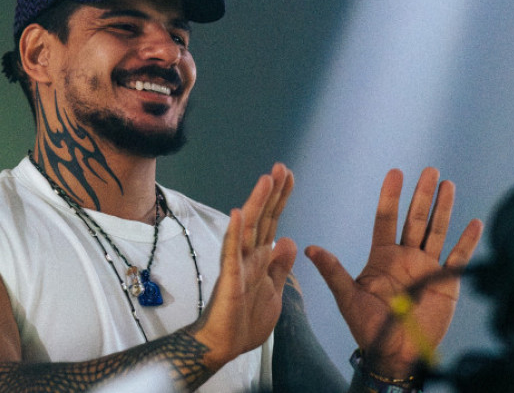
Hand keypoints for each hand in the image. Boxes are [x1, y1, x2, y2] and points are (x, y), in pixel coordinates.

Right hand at [190, 163, 297, 368]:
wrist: (223, 346)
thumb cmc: (245, 321)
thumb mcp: (274, 292)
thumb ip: (280, 267)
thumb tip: (290, 240)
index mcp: (260, 259)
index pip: (273, 222)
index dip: (281, 199)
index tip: (288, 176)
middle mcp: (248, 257)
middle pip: (262, 219)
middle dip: (272, 193)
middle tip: (281, 167)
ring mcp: (238, 267)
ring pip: (248, 230)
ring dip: (256, 204)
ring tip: (265, 181)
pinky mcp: (230, 281)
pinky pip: (232, 254)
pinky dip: (235, 234)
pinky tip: (237, 214)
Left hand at [305, 168, 482, 377]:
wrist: (394, 353)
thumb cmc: (368, 327)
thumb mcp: (348, 297)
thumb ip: (333, 272)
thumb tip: (309, 248)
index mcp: (382, 256)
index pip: (386, 219)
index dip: (391, 196)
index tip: (396, 173)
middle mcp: (405, 257)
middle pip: (415, 219)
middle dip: (422, 195)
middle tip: (430, 171)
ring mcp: (426, 267)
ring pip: (436, 231)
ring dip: (443, 209)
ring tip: (448, 185)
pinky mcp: (445, 282)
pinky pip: (458, 258)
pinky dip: (467, 242)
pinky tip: (473, 222)